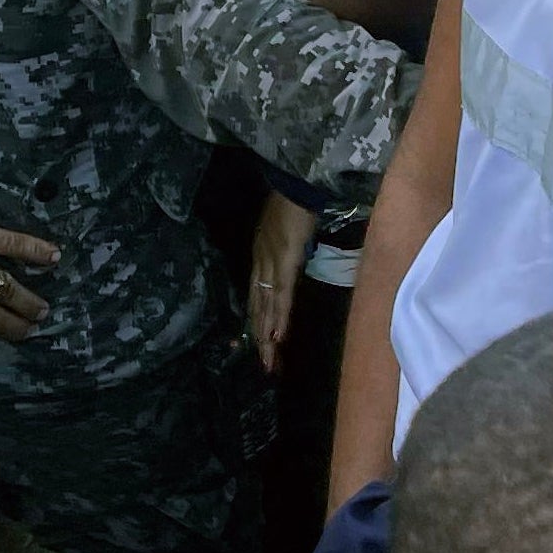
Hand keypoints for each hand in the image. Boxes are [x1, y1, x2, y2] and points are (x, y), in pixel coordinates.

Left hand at [249, 191, 312, 372]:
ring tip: (268, 361)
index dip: (257, 322)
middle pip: (258, 308)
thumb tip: (289, 271)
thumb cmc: (294, 208)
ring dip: (267, 336)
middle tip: (265, 365)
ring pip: (267, 307)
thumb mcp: (284, 236)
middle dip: (260, 337)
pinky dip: (279, 317)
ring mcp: (270, 264)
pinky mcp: (284, 262)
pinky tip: (277, 336)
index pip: (256, 297)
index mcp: (259, 259)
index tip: (260, 344)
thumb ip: (284, 255)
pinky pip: (281, 295)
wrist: (296, 187)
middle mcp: (260, 265)